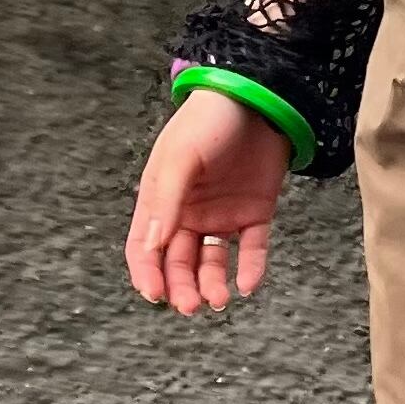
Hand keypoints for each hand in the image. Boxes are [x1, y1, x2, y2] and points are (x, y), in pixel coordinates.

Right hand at [126, 88, 291, 313]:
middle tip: (190, 305)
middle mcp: (189, 213)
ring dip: (212, 284)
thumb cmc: (209, 120)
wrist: (260, 98)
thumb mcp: (180, 157)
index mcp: (161, 199)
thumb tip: (151, 247)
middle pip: (178, 262)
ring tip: (219, 298)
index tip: (154, 295)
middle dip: (181, 287)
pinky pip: (251, 249)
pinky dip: (250, 269)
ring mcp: (222, 214)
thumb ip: (166, 202)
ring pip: (212, 262)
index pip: (144, 247)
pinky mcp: (255, 213)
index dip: (146, 272)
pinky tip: (247, 284)